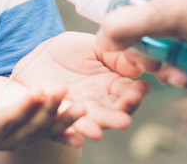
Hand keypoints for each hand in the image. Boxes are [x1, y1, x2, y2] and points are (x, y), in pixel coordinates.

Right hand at [0, 70, 86, 149]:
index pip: (8, 120)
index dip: (23, 107)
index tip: (37, 91)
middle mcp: (8, 139)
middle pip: (31, 126)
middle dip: (48, 109)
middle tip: (62, 90)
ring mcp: (24, 137)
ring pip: (46, 130)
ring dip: (65, 120)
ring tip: (82, 108)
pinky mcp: (36, 131)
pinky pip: (55, 132)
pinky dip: (69, 131)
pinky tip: (85, 130)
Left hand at [11, 32, 150, 140]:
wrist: (37, 56)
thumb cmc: (72, 50)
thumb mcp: (97, 46)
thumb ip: (118, 55)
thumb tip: (148, 60)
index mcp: (111, 85)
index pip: (127, 93)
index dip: (134, 94)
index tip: (140, 91)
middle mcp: (97, 102)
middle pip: (110, 113)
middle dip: (116, 116)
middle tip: (124, 120)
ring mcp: (76, 111)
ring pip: (87, 121)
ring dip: (93, 128)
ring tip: (98, 133)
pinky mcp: (54, 116)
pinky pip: (60, 126)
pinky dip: (68, 134)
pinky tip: (76, 139)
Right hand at [36, 0, 186, 50]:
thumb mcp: (170, 14)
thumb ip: (128, 27)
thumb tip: (105, 42)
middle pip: (118, 5)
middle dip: (124, 41)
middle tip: (137, 63)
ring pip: (148, 30)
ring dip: (156, 58)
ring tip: (180, 74)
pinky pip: (175, 39)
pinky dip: (180, 60)